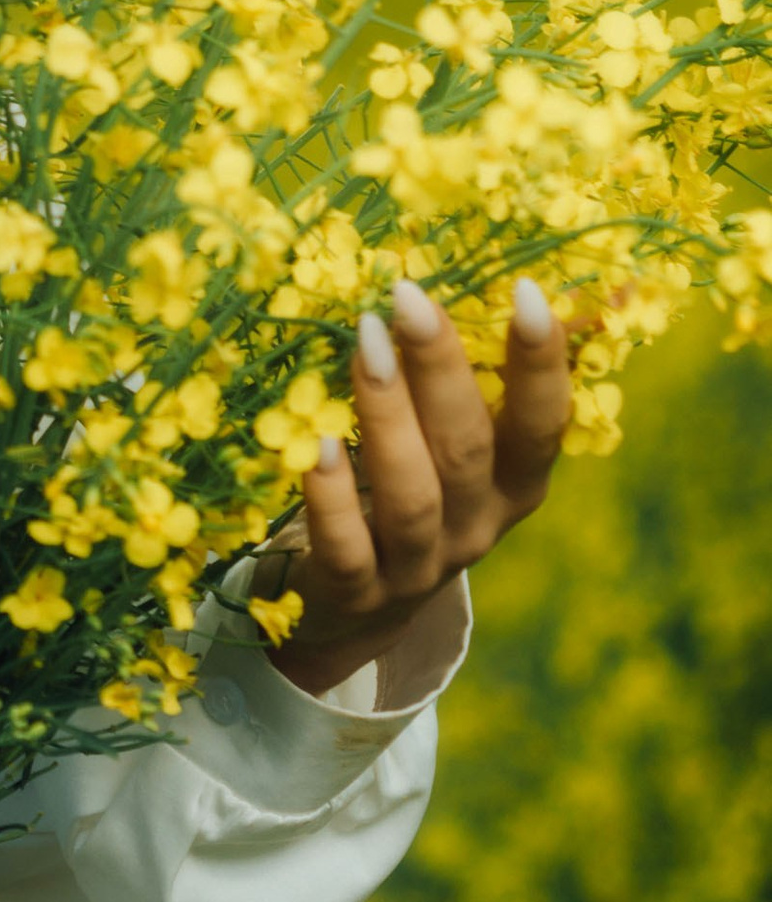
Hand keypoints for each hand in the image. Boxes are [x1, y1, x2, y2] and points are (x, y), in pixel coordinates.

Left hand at [269, 274, 570, 697]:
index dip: (540, 364)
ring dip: (387, 417)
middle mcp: (476, 528)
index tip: (525, 290)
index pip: (544, 424)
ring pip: (411, 495)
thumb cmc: (419, 494)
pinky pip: (347, 549)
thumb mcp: (468, 448)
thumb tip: (587, 287)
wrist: (356, 614)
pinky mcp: (355, 593)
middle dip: (441, 369)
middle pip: (468, 448)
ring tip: (365, 343)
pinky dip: (332, 499)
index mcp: (515, 485)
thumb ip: (498, 376)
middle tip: (408, 296)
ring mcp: (416, 566)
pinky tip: (314, 447)